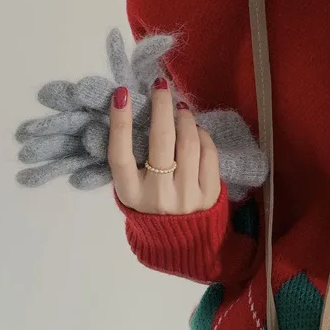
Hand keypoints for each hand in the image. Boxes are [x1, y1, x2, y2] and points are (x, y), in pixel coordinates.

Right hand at [108, 74, 220, 211]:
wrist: (179, 243)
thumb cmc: (149, 205)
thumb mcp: (131, 187)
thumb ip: (131, 157)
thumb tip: (136, 109)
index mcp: (130, 194)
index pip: (120, 154)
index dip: (120, 122)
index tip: (122, 93)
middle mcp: (157, 196)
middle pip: (160, 140)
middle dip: (161, 106)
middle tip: (161, 86)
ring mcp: (186, 196)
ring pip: (189, 142)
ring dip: (184, 118)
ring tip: (180, 109)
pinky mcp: (209, 195)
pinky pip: (208, 153)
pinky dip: (202, 135)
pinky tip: (195, 130)